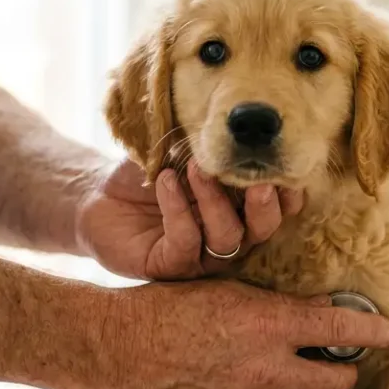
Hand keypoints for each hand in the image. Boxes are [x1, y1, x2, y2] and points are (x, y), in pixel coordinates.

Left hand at [75, 159, 303, 280]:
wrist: (100, 194)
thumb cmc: (151, 169)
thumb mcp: (184, 148)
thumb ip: (213, 143)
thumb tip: (239, 123)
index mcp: (241, 206)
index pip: (279, 206)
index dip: (288, 192)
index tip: (285, 168)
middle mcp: (229, 233)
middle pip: (263, 229)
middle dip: (264, 205)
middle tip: (256, 181)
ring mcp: (202, 255)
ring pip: (228, 238)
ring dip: (215, 201)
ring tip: (195, 169)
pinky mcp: (170, 266)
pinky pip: (185, 243)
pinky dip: (177, 210)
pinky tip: (165, 181)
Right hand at [99, 280, 388, 388]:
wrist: (124, 350)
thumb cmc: (172, 308)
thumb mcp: (231, 289)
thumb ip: (282, 304)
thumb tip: (325, 309)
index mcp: (269, 324)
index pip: (342, 329)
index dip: (373, 330)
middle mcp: (268, 369)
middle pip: (337, 381)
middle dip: (344, 368)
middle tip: (336, 356)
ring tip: (305, 377)